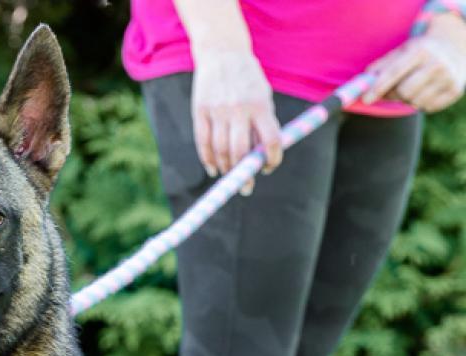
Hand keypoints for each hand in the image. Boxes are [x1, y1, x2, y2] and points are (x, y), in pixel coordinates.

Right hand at [191, 47, 282, 191]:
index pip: (270, 140)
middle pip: (240, 151)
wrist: (222, 52)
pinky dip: (208, 159)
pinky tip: (214, 169)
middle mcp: (238, 109)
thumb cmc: (248, 80)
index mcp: (260, 105)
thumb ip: (263, 124)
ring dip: (226, 168)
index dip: (271, 158)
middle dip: (244, 174)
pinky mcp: (200, 111)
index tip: (268, 167)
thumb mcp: (263, 96)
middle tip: (246, 187)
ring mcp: (217, 110)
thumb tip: (261, 157)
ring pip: (220, 150)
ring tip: (229, 175)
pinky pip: (203, 142)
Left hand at [364, 14, 465, 112]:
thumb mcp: (402, 51)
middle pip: (403, 92)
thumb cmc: (421, 52)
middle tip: (397, 88)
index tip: (365, 99)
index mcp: (420, 51)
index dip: (378, 88)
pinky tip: (429, 89)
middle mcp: (436, 63)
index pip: (394, 73)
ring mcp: (448, 77)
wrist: (457, 47)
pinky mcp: (455, 90)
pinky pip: (428, 107)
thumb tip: (362, 82)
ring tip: (416, 85)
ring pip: (415, 102)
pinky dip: (424, 102)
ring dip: (409, 99)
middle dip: (395, 94)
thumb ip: (381, 66)